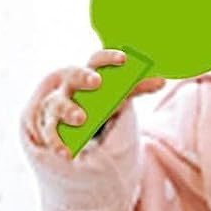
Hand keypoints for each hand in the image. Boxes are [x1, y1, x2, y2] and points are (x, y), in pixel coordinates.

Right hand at [35, 49, 166, 159]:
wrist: (64, 118)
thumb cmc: (95, 100)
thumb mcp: (115, 93)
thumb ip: (136, 87)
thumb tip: (162, 81)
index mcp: (88, 73)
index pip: (96, 59)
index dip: (109, 57)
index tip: (124, 59)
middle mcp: (70, 86)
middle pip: (73, 75)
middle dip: (84, 77)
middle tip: (97, 82)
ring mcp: (56, 105)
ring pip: (57, 103)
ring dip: (69, 109)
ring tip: (82, 119)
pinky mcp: (48, 125)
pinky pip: (50, 132)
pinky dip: (57, 142)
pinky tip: (66, 153)